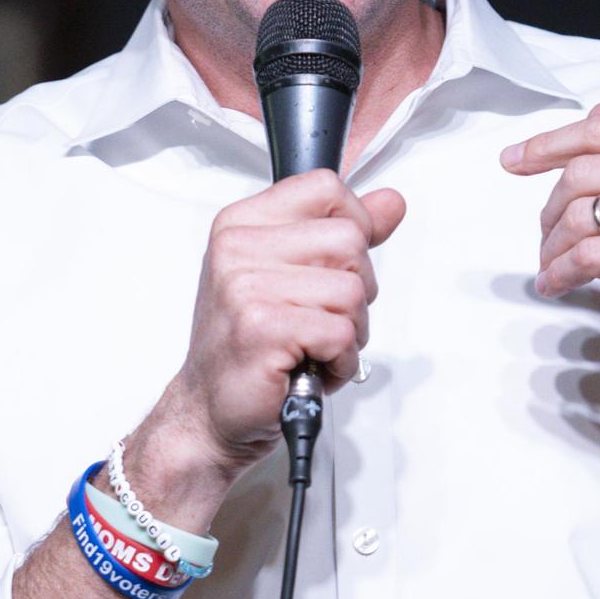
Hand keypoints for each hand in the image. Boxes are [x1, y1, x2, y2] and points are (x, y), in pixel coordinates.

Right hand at [159, 169, 406, 478]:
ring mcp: (246, 287)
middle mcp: (237, 248)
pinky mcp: (262, 328)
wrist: (208, 410)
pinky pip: (341, 333)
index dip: (353, 227)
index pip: (326, 188)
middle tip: (319, 320)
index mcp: (242, 224)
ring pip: (352, 291)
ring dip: (349, 332)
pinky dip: (340, 361)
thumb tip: (391, 202)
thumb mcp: (293, 276)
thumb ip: (343, 234)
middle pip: (350, 241)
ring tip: (313, 347)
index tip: (333, 267)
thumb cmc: (247, 347)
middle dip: (355, 291)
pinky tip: (312, 367)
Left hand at [501, 102, 599, 401]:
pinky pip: (587, 256)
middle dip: (548, 210)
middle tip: (544, 239)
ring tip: (551, 268)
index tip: (512, 160)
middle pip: (583, 172)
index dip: (547, 144)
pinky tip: (557, 285)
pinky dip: (560, 273)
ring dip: (552, 248)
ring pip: (581, 215)